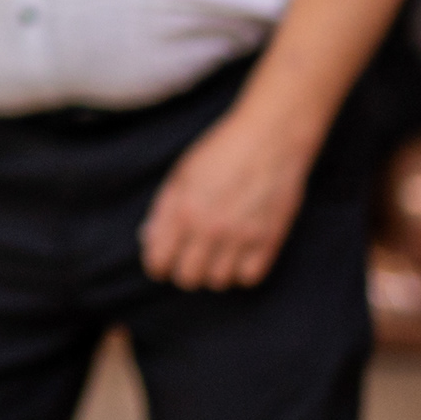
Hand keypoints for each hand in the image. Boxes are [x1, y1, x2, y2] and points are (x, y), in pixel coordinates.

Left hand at [139, 97, 318, 289]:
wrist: (271, 137)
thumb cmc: (222, 151)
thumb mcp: (182, 174)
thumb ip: (164, 210)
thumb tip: (149, 240)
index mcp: (183, 210)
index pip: (159, 262)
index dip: (158, 265)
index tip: (164, 262)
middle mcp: (210, 228)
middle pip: (188, 278)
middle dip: (185, 270)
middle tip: (192, 256)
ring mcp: (241, 236)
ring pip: (218, 282)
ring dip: (215, 270)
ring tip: (218, 252)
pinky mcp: (269, 240)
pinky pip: (248, 278)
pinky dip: (242, 271)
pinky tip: (241, 254)